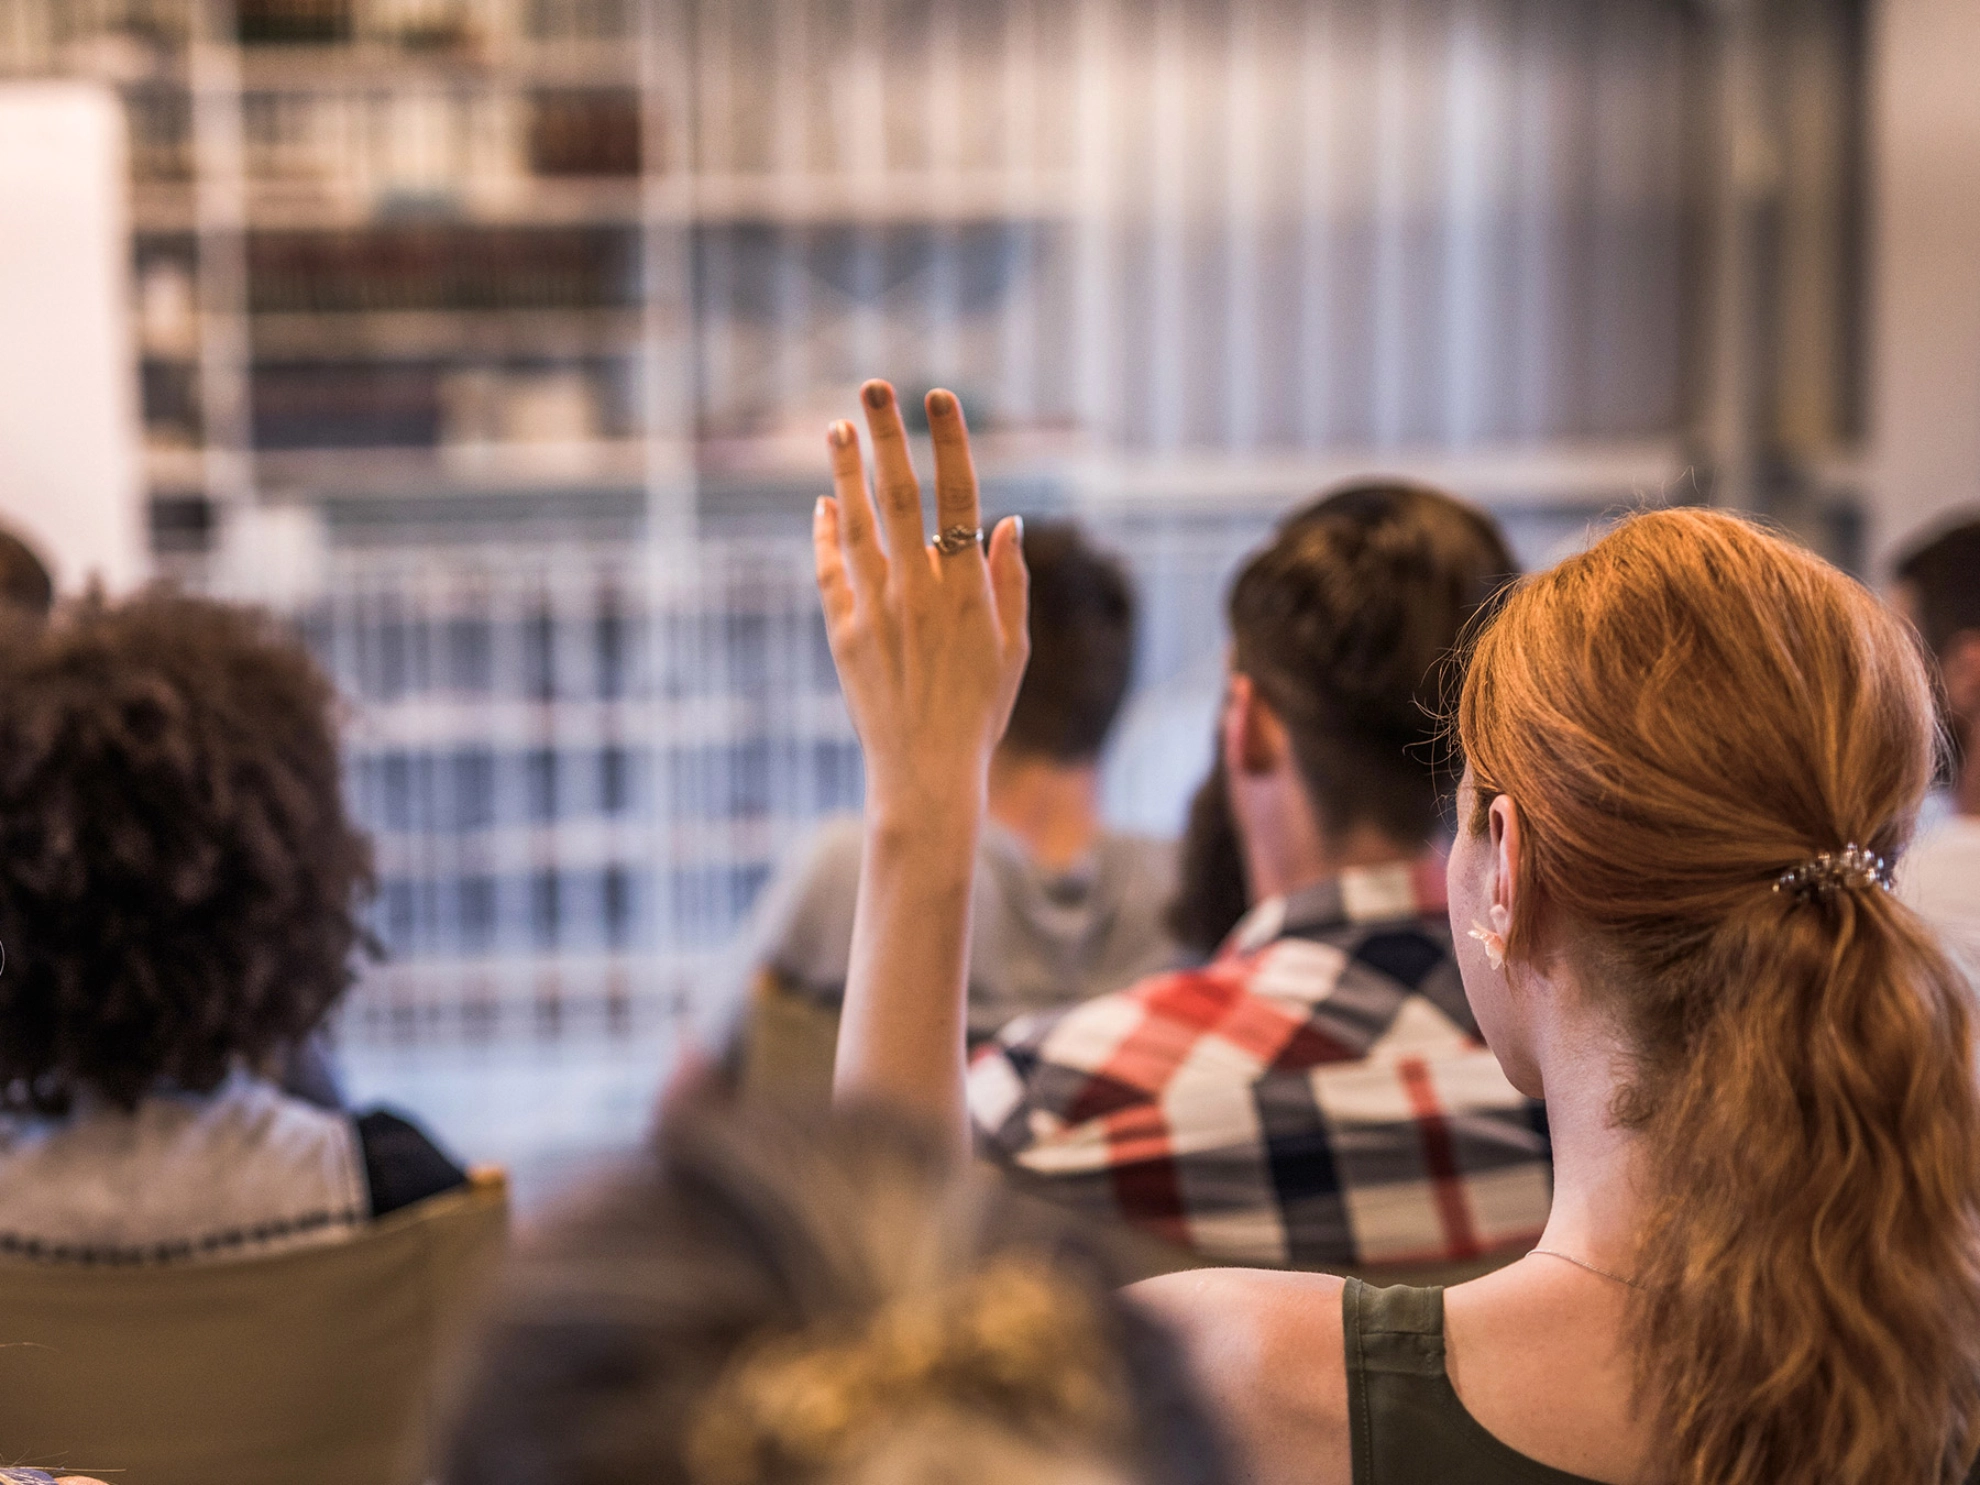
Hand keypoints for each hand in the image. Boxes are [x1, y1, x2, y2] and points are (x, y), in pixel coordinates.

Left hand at [814, 381, 1027, 829]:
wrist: (925, 773)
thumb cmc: (980, 714)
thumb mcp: (1013, 650)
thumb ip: (1010, 583)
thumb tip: (1010, 522)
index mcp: (970, 591)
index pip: (961, 497)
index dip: (950, 442)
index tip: (938, 397)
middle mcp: (921, 591)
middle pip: (901, 496)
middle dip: (887, 436)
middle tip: (873, 387)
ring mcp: (878, 610)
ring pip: (857, 524)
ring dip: (846, 471)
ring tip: (836, 427)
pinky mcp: (844, 633)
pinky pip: (830, 570)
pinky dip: (825, 533)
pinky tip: (824, 503)